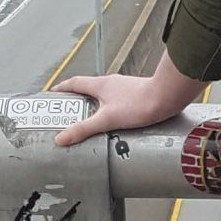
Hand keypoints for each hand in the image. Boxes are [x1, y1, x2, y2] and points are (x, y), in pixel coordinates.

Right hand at [53, 72, 185, 145]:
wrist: (167, 97)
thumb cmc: (140, 103)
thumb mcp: (106, 119)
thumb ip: (83, 129)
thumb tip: (61, 138)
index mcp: (100, 85)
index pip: (75, 83)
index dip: (62, 88)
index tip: (53, 94)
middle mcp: (111, 83)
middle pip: (88, 89)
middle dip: (77, 100)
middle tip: (68, 114)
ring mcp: (124, 89)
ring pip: (103, 96)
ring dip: (94, 106)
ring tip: (90, 122)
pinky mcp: (135, 96)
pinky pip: (116, 102)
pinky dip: (109, 110)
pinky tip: (114, 123)